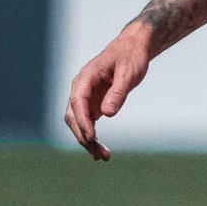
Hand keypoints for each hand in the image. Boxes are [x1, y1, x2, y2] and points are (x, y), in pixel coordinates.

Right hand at [65, 24, 151, 162]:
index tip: (92, 137)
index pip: (77, 102)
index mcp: (86, 77)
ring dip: (87, 141)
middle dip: (84, 136)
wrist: (133, 48)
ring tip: (102, 157)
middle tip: (99, 154)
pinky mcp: (92, 104)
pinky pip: (87, 123)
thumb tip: (107, 114)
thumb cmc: (131, 57)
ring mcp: (85, 97)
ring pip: (78, 123)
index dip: (83, 121)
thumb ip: (118, 92)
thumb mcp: (128, 73)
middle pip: (73, 116)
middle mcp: (81, 88)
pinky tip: (99, 151)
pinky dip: (91, 137)